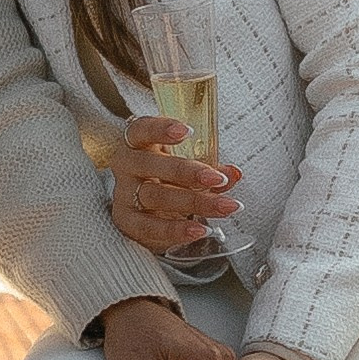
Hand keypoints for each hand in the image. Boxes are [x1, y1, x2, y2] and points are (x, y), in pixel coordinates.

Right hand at [110, 116, 242, 253]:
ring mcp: (123, 194)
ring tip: (225, 207)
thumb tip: (234, 173)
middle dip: (187, 172)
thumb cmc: (166, 176)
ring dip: (194, 202)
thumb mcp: (186, 166)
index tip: (188, 132)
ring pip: (155, 196)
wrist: (144, 207)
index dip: (161, 129)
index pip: (141, 130)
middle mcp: (126, 166)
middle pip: (150, 165)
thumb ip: (209, 168)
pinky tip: (201, 230)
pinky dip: (177, 230)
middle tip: (218, 178)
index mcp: (137, 143)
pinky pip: (150, 227)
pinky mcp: (127, 222)